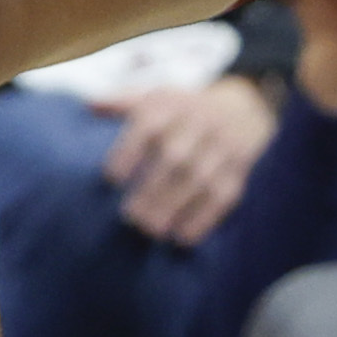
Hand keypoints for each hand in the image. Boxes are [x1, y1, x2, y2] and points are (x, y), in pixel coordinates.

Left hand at [92, 76, 280, 246]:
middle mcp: (201, 124)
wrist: (246, 109)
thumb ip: (123, 102)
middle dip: (152, 188)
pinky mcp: (239, 172)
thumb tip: (90, 107)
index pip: (150, 124)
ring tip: (150, 231)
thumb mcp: (158, 97)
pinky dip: (204, 219)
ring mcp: (223, 148)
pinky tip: (183, 238)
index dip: (130, 150)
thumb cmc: (186, 110)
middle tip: (129, 217)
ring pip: (200, 180)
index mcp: (173, 104)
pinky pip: (224, 197)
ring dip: (174, 207)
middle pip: (176, 156)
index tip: (110, 178)